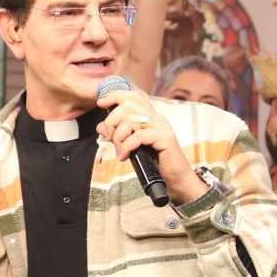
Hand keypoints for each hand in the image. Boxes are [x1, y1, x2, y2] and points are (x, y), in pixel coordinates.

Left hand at [95, 83, 203, 203]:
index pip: (133, 96)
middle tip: (109, 139)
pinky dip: (127, 146)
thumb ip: (118, 135)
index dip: (115, 96)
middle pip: (128, 105)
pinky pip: (139, 136)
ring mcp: (162, 127)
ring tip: (120, 151)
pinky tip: (124, 156)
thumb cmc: (155, 164)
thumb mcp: (131, 147)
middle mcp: (157, 118)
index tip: (101, 103)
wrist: (176, 180)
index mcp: (150, 117)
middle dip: (112, 121)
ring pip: (132, 120)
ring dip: (119, 137)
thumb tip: (101, 126)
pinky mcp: (165, 138)